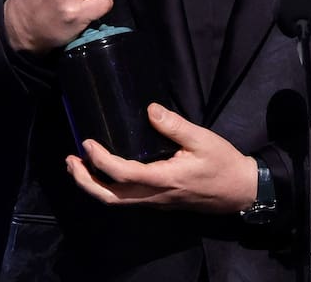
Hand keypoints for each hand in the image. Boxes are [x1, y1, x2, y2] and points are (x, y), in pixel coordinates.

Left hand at [66, 103, 256, 213]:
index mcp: (164, 179)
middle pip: (111, 198)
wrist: (240, 191)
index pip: (123, 174)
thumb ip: (175, 125)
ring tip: (79, 166)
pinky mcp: (160, 202)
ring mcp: (156, 202)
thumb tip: (150, 109)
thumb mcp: (203, 139)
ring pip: (117, 202)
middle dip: (85, 181)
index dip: (101, 160)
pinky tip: (105, 173)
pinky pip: (128, 200)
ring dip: (94, 187)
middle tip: (70, 161)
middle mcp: (155, 196)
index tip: (87, 142)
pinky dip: (109, 189)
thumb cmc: (223, 164)